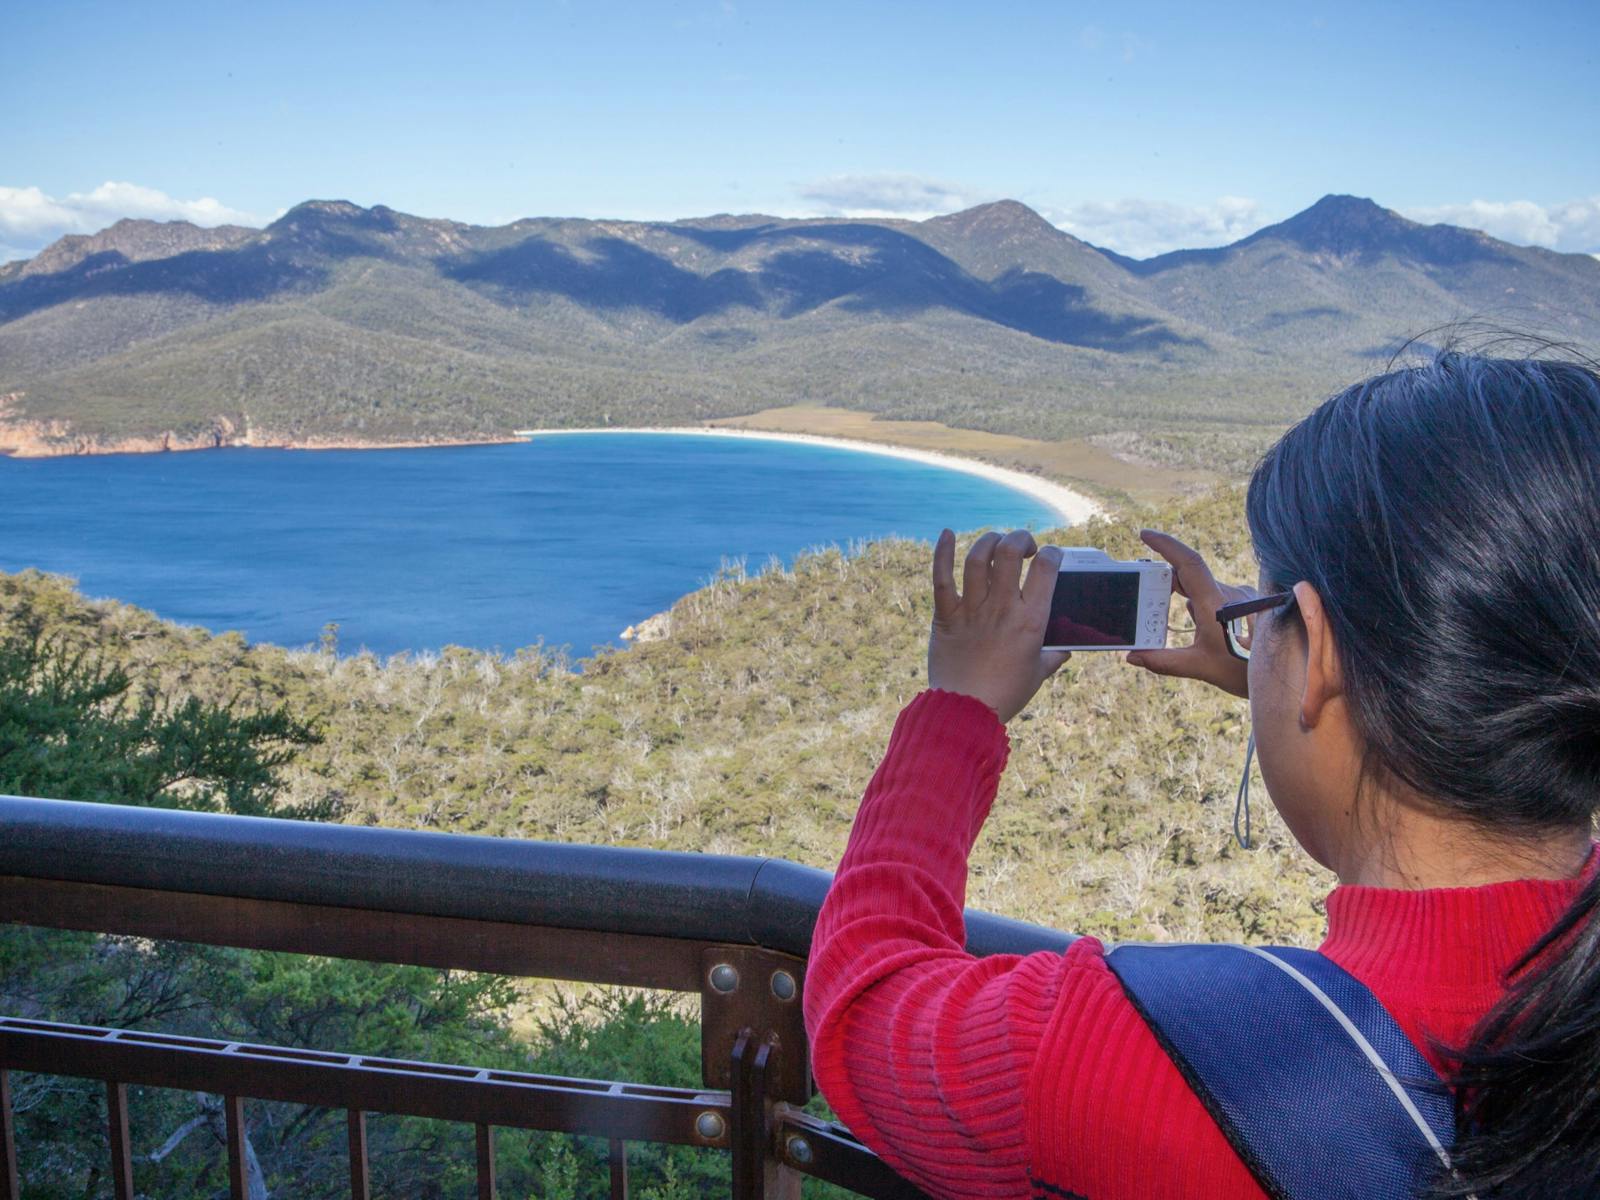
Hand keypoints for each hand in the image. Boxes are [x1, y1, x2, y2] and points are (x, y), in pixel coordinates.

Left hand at [928, 528, 1072, 723]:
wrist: (966, 712)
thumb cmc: (1005, 695)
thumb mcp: (1038, 674)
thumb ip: (1054, 656)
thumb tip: (1066, 648)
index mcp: (1031, 621)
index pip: (1046, 568)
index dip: (1051, 552)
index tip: (1050, 556)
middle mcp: (1002, 608)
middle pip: (1010, 552)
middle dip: (1020, 538)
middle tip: (1022, 546)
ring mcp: (972, 610)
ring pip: (978, 558)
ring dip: (988, 541)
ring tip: (995, 542)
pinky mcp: (945, 616)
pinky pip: (941, 577)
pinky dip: (941, 552)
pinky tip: (946, 534)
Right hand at [1124, 529, 1250, 697]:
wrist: (1287, 676)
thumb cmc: (1244, 672)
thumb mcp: (1200, 667)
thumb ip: (1163, 661)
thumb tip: (1133, 657)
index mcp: (1215, 603)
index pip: (1188, 563)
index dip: (1165, 545)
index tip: (1145, 535)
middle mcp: (1231, 593)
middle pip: (1192, 576)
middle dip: (1169, 584)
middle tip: (1151, 599)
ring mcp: (1243, 596)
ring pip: (1206, 589)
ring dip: (1191, 601)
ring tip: (1195, 632)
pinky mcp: (1251, 602)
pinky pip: (1220, 596)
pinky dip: (1207, 607)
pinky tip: (1212, 632)